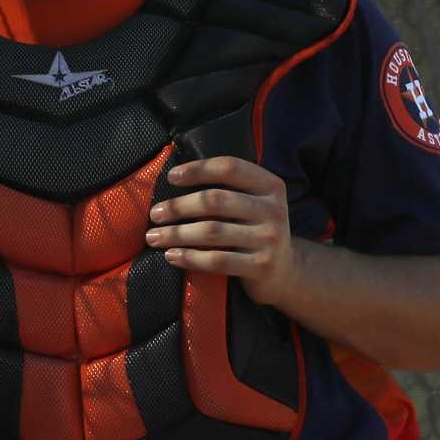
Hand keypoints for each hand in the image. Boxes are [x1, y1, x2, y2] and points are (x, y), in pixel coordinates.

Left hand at [145, 156, 298, 309]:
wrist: (284, 272)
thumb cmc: (255, 231)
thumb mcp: (254, 203)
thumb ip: (229, 189)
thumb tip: (176, 178)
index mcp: (270, 186)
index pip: (230, 168)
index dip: (198, 169)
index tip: (171, 177)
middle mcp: (273, 209)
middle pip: (215, 200)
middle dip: (179, 206)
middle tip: (155, 214)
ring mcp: (269, 239)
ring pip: (211, 231)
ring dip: (176, 233)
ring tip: (154, 237)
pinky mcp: (261, 266)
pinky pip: (217, 260)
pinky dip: (189, 257)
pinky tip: (171, 256)